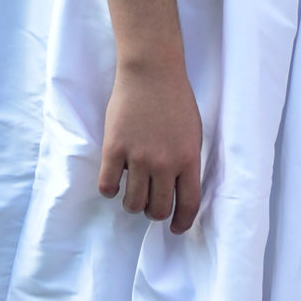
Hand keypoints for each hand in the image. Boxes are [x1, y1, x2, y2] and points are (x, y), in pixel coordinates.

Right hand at [98, 57, 202, 233]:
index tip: (176, 228)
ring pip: (132, 203)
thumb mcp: (193, 134)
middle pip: (157, 210)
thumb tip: (178, 190)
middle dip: (154, 213)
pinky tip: (114, 181)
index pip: (188, 205)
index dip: (182, 222)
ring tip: (133, 193)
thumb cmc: (176, 100)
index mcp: (188, 159)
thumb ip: (186, 163)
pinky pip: (107, 186)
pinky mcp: (114, 149)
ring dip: (132, 204)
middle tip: (151, 205)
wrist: (152, 72)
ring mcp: (138, 157)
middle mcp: (164, 163)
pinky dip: (110, 190)